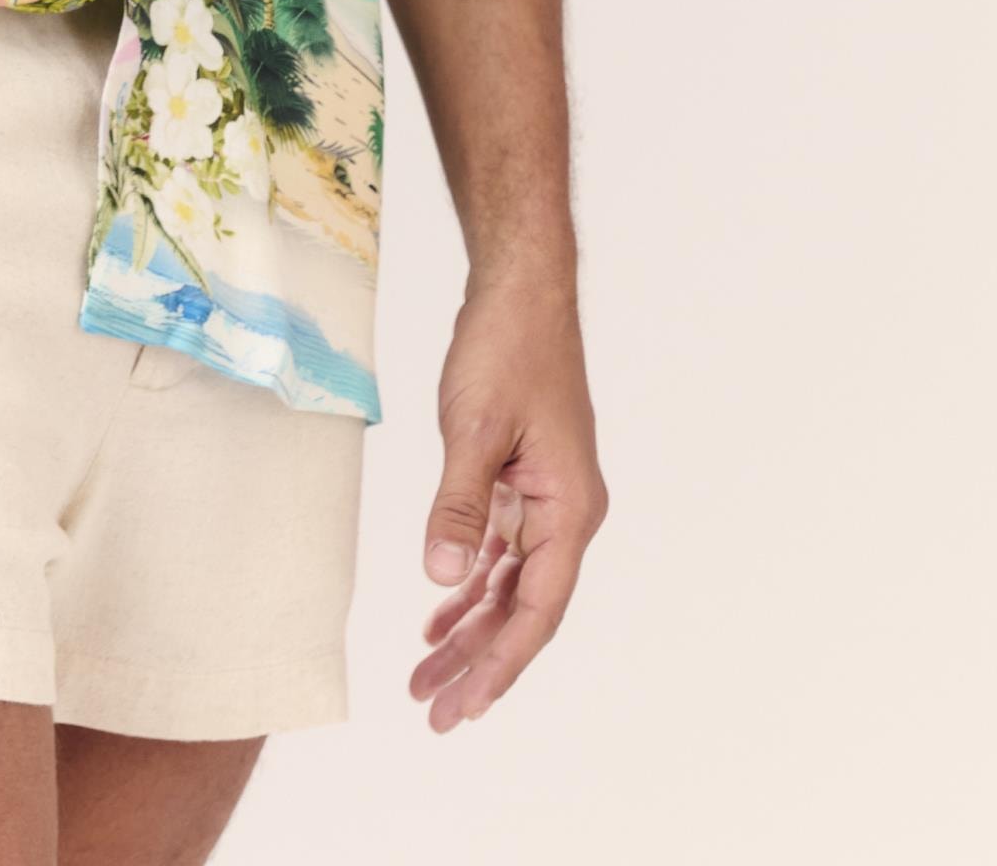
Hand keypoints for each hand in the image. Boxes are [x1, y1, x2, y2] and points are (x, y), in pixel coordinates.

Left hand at [411, 274, 607, 731]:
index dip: (499, 663)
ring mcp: (546, 496)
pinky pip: (499, 548)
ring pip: (508, 583)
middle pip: (524, 608)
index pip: (536, 610)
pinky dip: (469, 580)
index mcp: (570, 509)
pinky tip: (440, 611)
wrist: (520, 286)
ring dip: (470, 628)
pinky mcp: (523, 477)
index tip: (462, 706)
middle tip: (433, 710)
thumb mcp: (474, 429)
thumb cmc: (507, 347)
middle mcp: (567, 512)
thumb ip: (460, 506)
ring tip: (426, 674)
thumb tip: (442, 577)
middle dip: (480, 662)